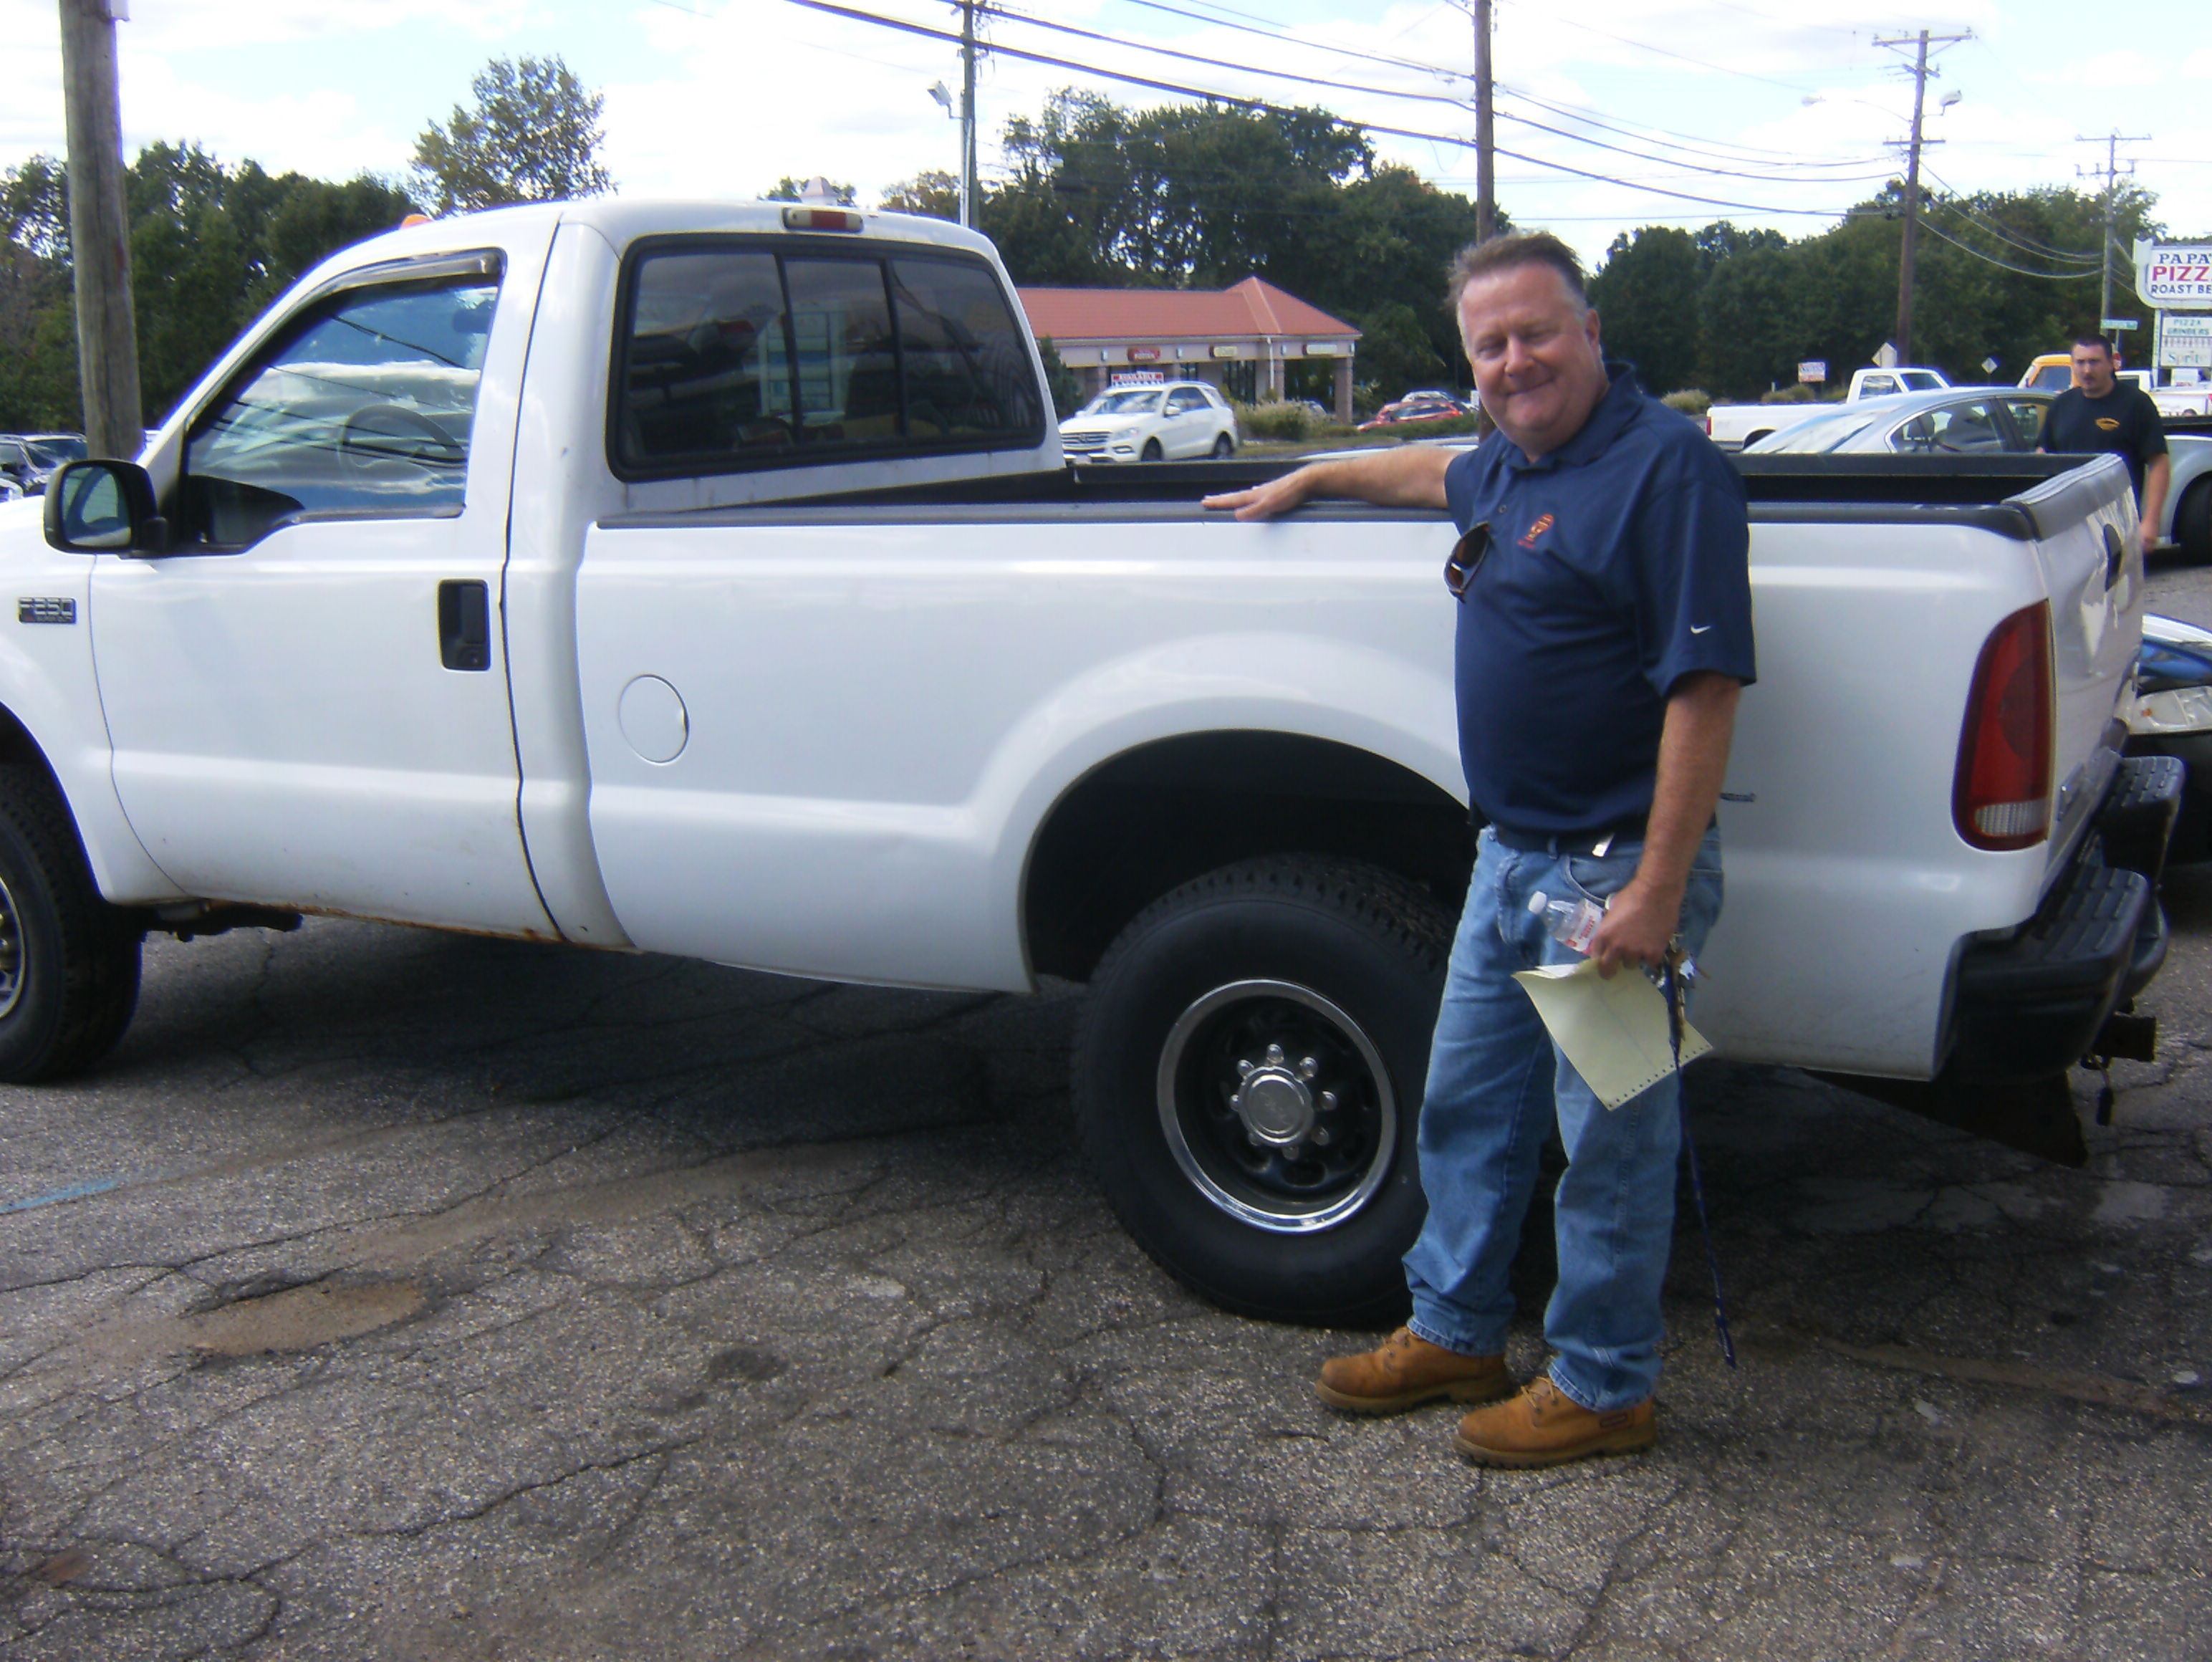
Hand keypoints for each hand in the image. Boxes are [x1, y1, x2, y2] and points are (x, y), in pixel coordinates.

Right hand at [1202, 466, 1316, 520]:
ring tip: (1227, 498)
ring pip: (1246, 495)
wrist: (1307, 481)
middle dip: (1222, 499)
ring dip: (1235, 497)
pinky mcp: (1276, 492)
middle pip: (1236, 496)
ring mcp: (1266, 491)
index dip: (1218, 502)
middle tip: (1209, 498)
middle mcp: (1258, 492)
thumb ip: (1253, 510)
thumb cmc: (1289, 492)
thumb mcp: (1270, 504)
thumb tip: (1236, 515)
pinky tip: (1255, 492)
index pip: (1232, 500)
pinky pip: (1258, 494)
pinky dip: (1252, 495)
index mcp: (1254, 495)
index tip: (1205, 502)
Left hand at [1586, 876, 1680, 978]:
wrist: (1656, 892)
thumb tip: (1610, 933)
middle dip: (1610, 969)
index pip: (1596, 956)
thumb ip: (1609, 925)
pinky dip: (1651, 958)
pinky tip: (1653, 949)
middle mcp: (1617, 947)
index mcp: (1603, 935)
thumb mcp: (1612, 910)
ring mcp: (1636, 952)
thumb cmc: (1632, 895)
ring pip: (1631, 965)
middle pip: (1608, 969)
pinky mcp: (1654, 953)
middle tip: (1615, 969)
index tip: (1604, 959)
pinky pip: (1650, 963)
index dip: (1600, 958)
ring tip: (1640, 948)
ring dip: (1634, 958)